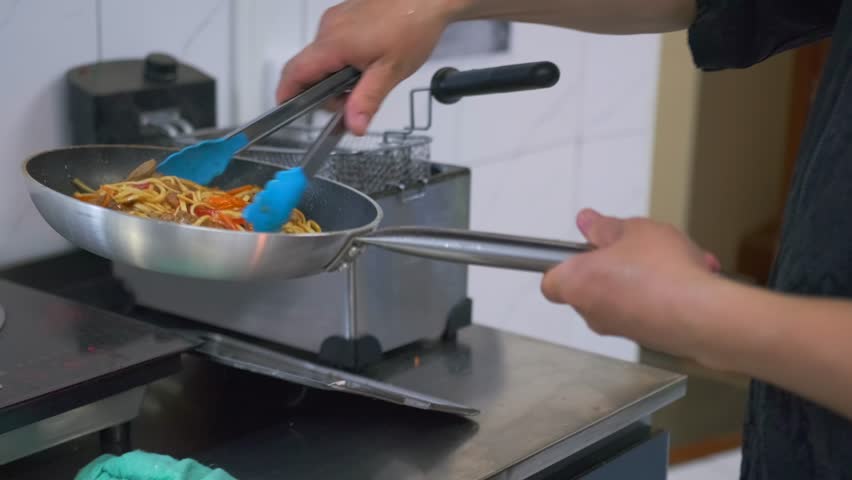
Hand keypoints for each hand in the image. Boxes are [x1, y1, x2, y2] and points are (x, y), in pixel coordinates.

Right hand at [276, 0, 458, 134]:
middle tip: (352, 105)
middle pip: (309, 68)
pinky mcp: (347, 16)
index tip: (288, 111)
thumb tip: (353, 126)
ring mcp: (336, 20)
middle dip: (324, 92)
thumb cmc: (412, 26)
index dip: (287, 94)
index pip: (295, 72)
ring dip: (336, 77)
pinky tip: (368, 64)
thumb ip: (367, 100)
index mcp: (333, 44)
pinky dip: (343, 61)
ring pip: (323, 57)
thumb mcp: (390, 72)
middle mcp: (328, 29)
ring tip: (367, 81)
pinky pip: (334, 44)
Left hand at [541, 209, 720, 360]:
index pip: (550, 280)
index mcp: (577, 283)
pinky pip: (648, 308)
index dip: (565, 262)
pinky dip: (663, 293)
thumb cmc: (664, 274)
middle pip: (591, 285)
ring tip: (673, 259)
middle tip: (635, 246)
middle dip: (612, 264)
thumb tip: (589, 222)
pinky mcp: (646, 339)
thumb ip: (605, 227)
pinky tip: (689, 276)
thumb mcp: (634, 230)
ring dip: (643, 277)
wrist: (704, 315)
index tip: (584, 248)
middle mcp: (592, 312)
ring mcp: (618, 329)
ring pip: (623, 295)